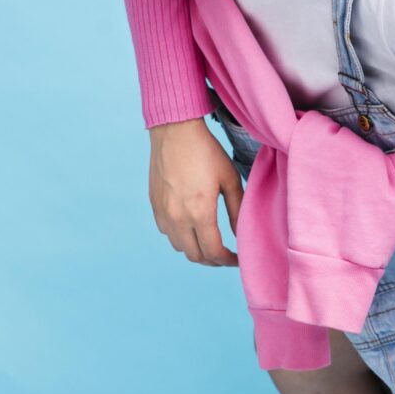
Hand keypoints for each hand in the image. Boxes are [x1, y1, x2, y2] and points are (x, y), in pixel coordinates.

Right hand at [148, 118, 243, 266]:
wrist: (175, 132)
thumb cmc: (207, 152)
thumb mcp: (230, 178)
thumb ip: (236, 209)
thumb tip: (240, 233)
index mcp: (200, 212)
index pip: (213, 251)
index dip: (227, 261)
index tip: (237, 259)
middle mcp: (177, 218)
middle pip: (194, 255)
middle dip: (212, 260)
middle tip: (226, 255)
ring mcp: (163, 213)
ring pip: (179, 246)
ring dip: (196, 250)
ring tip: (211, 242)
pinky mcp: (154, 206)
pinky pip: (167, 232)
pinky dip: (181, 237)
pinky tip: (193, 227)